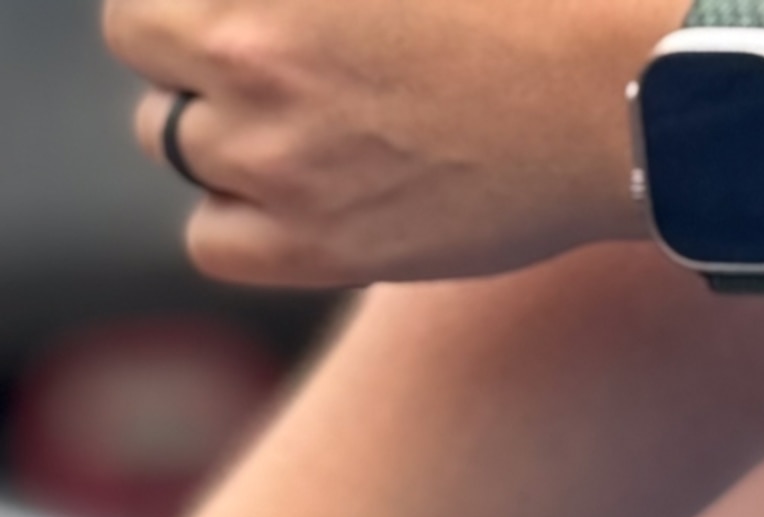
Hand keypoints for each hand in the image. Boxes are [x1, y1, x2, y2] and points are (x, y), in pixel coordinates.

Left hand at [106, 0, 671, 283]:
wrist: (621, 91)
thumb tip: (282, 6)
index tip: (225, 0)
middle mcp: (257, 56)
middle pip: (142, 42)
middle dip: (182, 35)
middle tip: (248, 39)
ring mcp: (274, 158)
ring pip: (171, 139)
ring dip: (210, 118)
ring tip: (288, 108)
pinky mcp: (308, 245)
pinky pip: (207, 237)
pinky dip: (232, 212)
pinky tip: (286, 184)